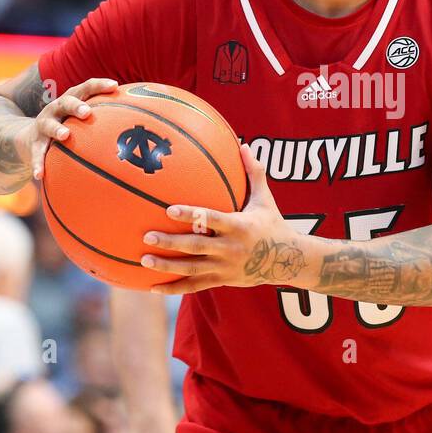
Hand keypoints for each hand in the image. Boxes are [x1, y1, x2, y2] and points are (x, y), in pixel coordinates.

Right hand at [29, 78, 119, 178]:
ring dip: (57, 129)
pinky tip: (39, 175)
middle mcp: (56, 109)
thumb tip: (140, 124)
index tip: (114, 86)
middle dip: (76, 105)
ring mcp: (44, 125)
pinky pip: (37, 154)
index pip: (85, 88)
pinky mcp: (34, 143)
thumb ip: (104, 119)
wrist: (28, 137)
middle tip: (87, 112)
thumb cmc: (66, 126)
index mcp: (71, 100)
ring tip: (66, 136)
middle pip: (66, 101)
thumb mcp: (80, 119)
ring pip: (49, 125)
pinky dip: (38, 163)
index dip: (99, 85)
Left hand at [139, 143, 306, 293]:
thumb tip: (243, 145)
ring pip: (191, 269)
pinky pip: (194, 287)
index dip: (192, 216)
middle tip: (147, 235)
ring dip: (166, 266)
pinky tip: (152, 287)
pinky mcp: (222, 281)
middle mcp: (231, 249)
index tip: (169, 210)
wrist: (287, 261)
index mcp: (239, 226)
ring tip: (144, 260)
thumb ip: (254, 173)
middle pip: (196, 246)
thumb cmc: (273, 225)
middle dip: (171, 242)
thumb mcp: (265, 200)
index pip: (212, 220)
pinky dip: (173, 287)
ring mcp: (225, 268)